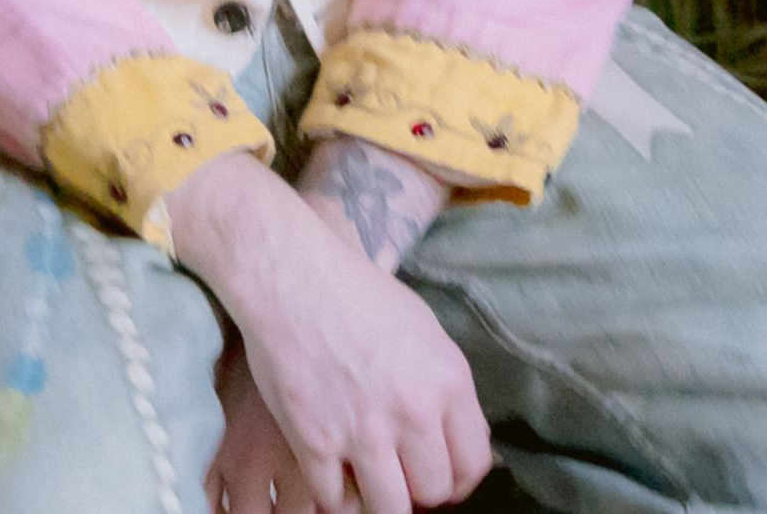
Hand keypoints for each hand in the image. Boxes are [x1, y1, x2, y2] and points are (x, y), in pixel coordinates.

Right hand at [170, 156, 491, 513]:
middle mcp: (413, 412)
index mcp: (448, 382)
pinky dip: (334, 494)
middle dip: (418, 488)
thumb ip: (447, 389)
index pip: (473, 464)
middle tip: (399, 473)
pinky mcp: (314, 442)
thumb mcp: (426, 333)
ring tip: (368, 479)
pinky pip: (334, 499)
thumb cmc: (359, 295)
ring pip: (390, 508)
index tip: (440, 476)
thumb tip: (462, 439)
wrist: (293, 277)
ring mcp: (363, 431)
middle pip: (434, 491)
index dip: (458, 480)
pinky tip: (332, 471)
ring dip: (381, 500)